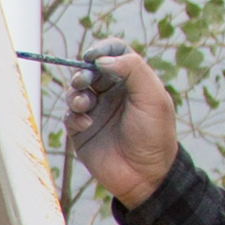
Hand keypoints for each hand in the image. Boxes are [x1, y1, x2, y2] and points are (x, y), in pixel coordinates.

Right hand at [73, 51, 178, 204]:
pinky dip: (75, 116)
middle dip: (82, 72)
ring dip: (76, 93)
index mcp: (131, 81)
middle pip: (89, 69)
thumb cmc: (154, 135)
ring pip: (75, 90)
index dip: (102, 49)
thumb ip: (132, 69)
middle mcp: (112, 92)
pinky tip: (87, 124)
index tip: (93, 57)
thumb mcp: (153, 97)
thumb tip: (101, 59)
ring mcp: (96, 111)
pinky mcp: (82, 130)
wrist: (145, 176)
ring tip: (84, 104)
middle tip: (84, 81)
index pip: (114, 52)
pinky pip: (69, 115)